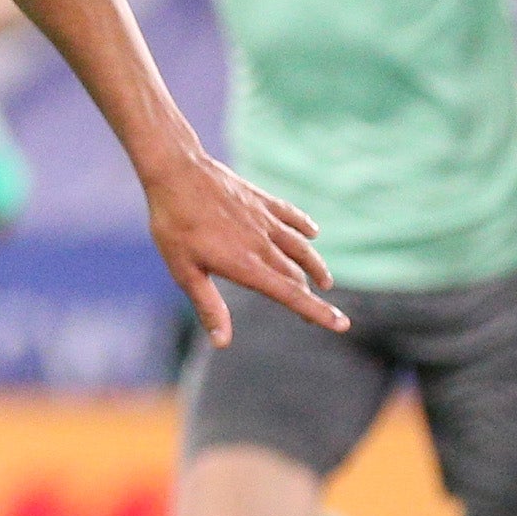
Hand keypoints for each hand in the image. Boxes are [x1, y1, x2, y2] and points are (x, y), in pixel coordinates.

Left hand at [143, 148, 338, 345]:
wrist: (177, 173)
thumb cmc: (174, 225)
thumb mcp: (185, 272)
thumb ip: (208, 306)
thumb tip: (222, 343)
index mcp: (246, 265)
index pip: (291, 295)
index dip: (318, 312)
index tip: (342, 325)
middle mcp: (263, 244)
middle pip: (296, 275)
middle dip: (311, 297)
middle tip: (318, 314)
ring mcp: (265, 219)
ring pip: (300, 247)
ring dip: (315, 266)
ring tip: (325, 281)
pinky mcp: (261, 200)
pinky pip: (291, 215)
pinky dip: (305, 226)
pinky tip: (313, 232)